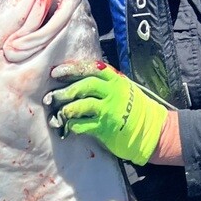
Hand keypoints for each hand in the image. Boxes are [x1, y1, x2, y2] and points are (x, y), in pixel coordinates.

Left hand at [45, 60, 170, 164]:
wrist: (150, 131)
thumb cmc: (132, 109)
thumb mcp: (121, 90)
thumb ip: (102, 84)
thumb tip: (73, 81)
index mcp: (115, 80)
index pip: (91, 69)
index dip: (72, 69)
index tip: (56, 73)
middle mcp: (113, 93)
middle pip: (85, 86)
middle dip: (65, 90)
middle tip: (51, 97)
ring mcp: (110, 111)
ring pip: (82, 105)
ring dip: (65, 109)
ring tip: (57, 113)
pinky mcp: (106, 128)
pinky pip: (83, 125)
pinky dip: (71, 125)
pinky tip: (66, 126)